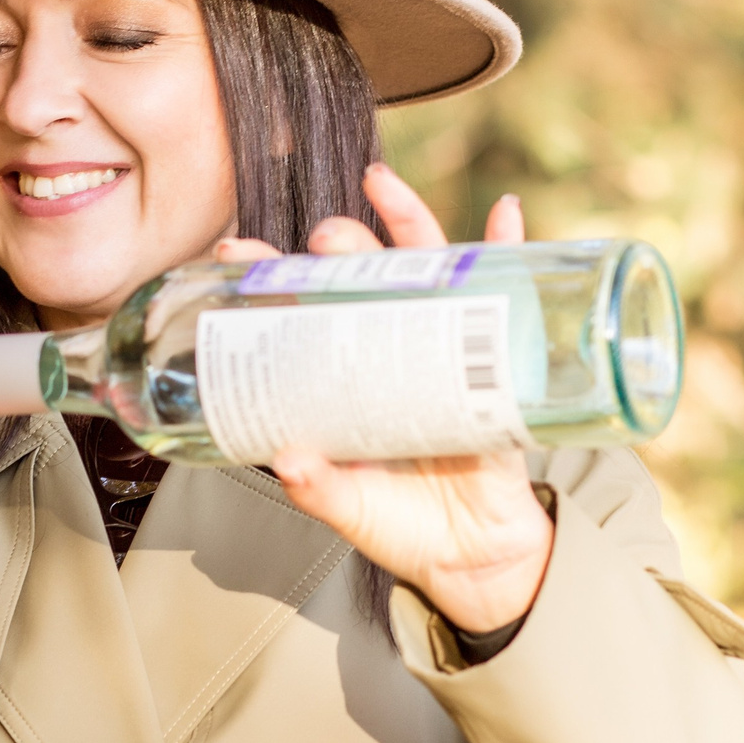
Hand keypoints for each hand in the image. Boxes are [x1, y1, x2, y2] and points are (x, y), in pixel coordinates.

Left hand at [211, 164, 554, 636]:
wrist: (474, 557)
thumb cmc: (403, 524)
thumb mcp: (352, 510)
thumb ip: (321, 490)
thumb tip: (290, 461)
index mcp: (340, 380)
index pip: (298, 311)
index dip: (267, 277)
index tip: (234, 252)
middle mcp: (386, 352)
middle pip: (360, 278)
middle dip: (338, 245)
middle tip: (324, 238)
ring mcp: (442, 350)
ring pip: (424, 270)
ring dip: (407, 220)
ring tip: (383, 185)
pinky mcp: (497, 365)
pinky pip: (507, 297)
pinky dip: (510, 250)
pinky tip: (507, 213)